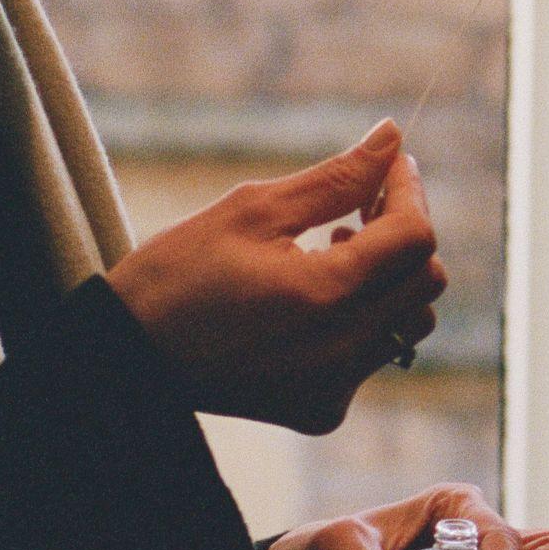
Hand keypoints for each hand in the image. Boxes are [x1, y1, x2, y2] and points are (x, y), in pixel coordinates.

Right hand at [105, 122, 447, 434]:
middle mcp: (341, 351)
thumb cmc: (175, 276)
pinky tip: (312, 300)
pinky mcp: (322, 410)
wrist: (123, 360)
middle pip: (425, 281)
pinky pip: (374, 356)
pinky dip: (362, 320)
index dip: (409, 191)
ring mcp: (335, 388)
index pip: (414, 237)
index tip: (388, 166)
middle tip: (359, 205)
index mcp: (324, 296)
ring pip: (409, 322)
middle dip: (404, 233)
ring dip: (389, 279)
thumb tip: (393, 139)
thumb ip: (335, 178)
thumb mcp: (251, 211)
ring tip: (333, 250)